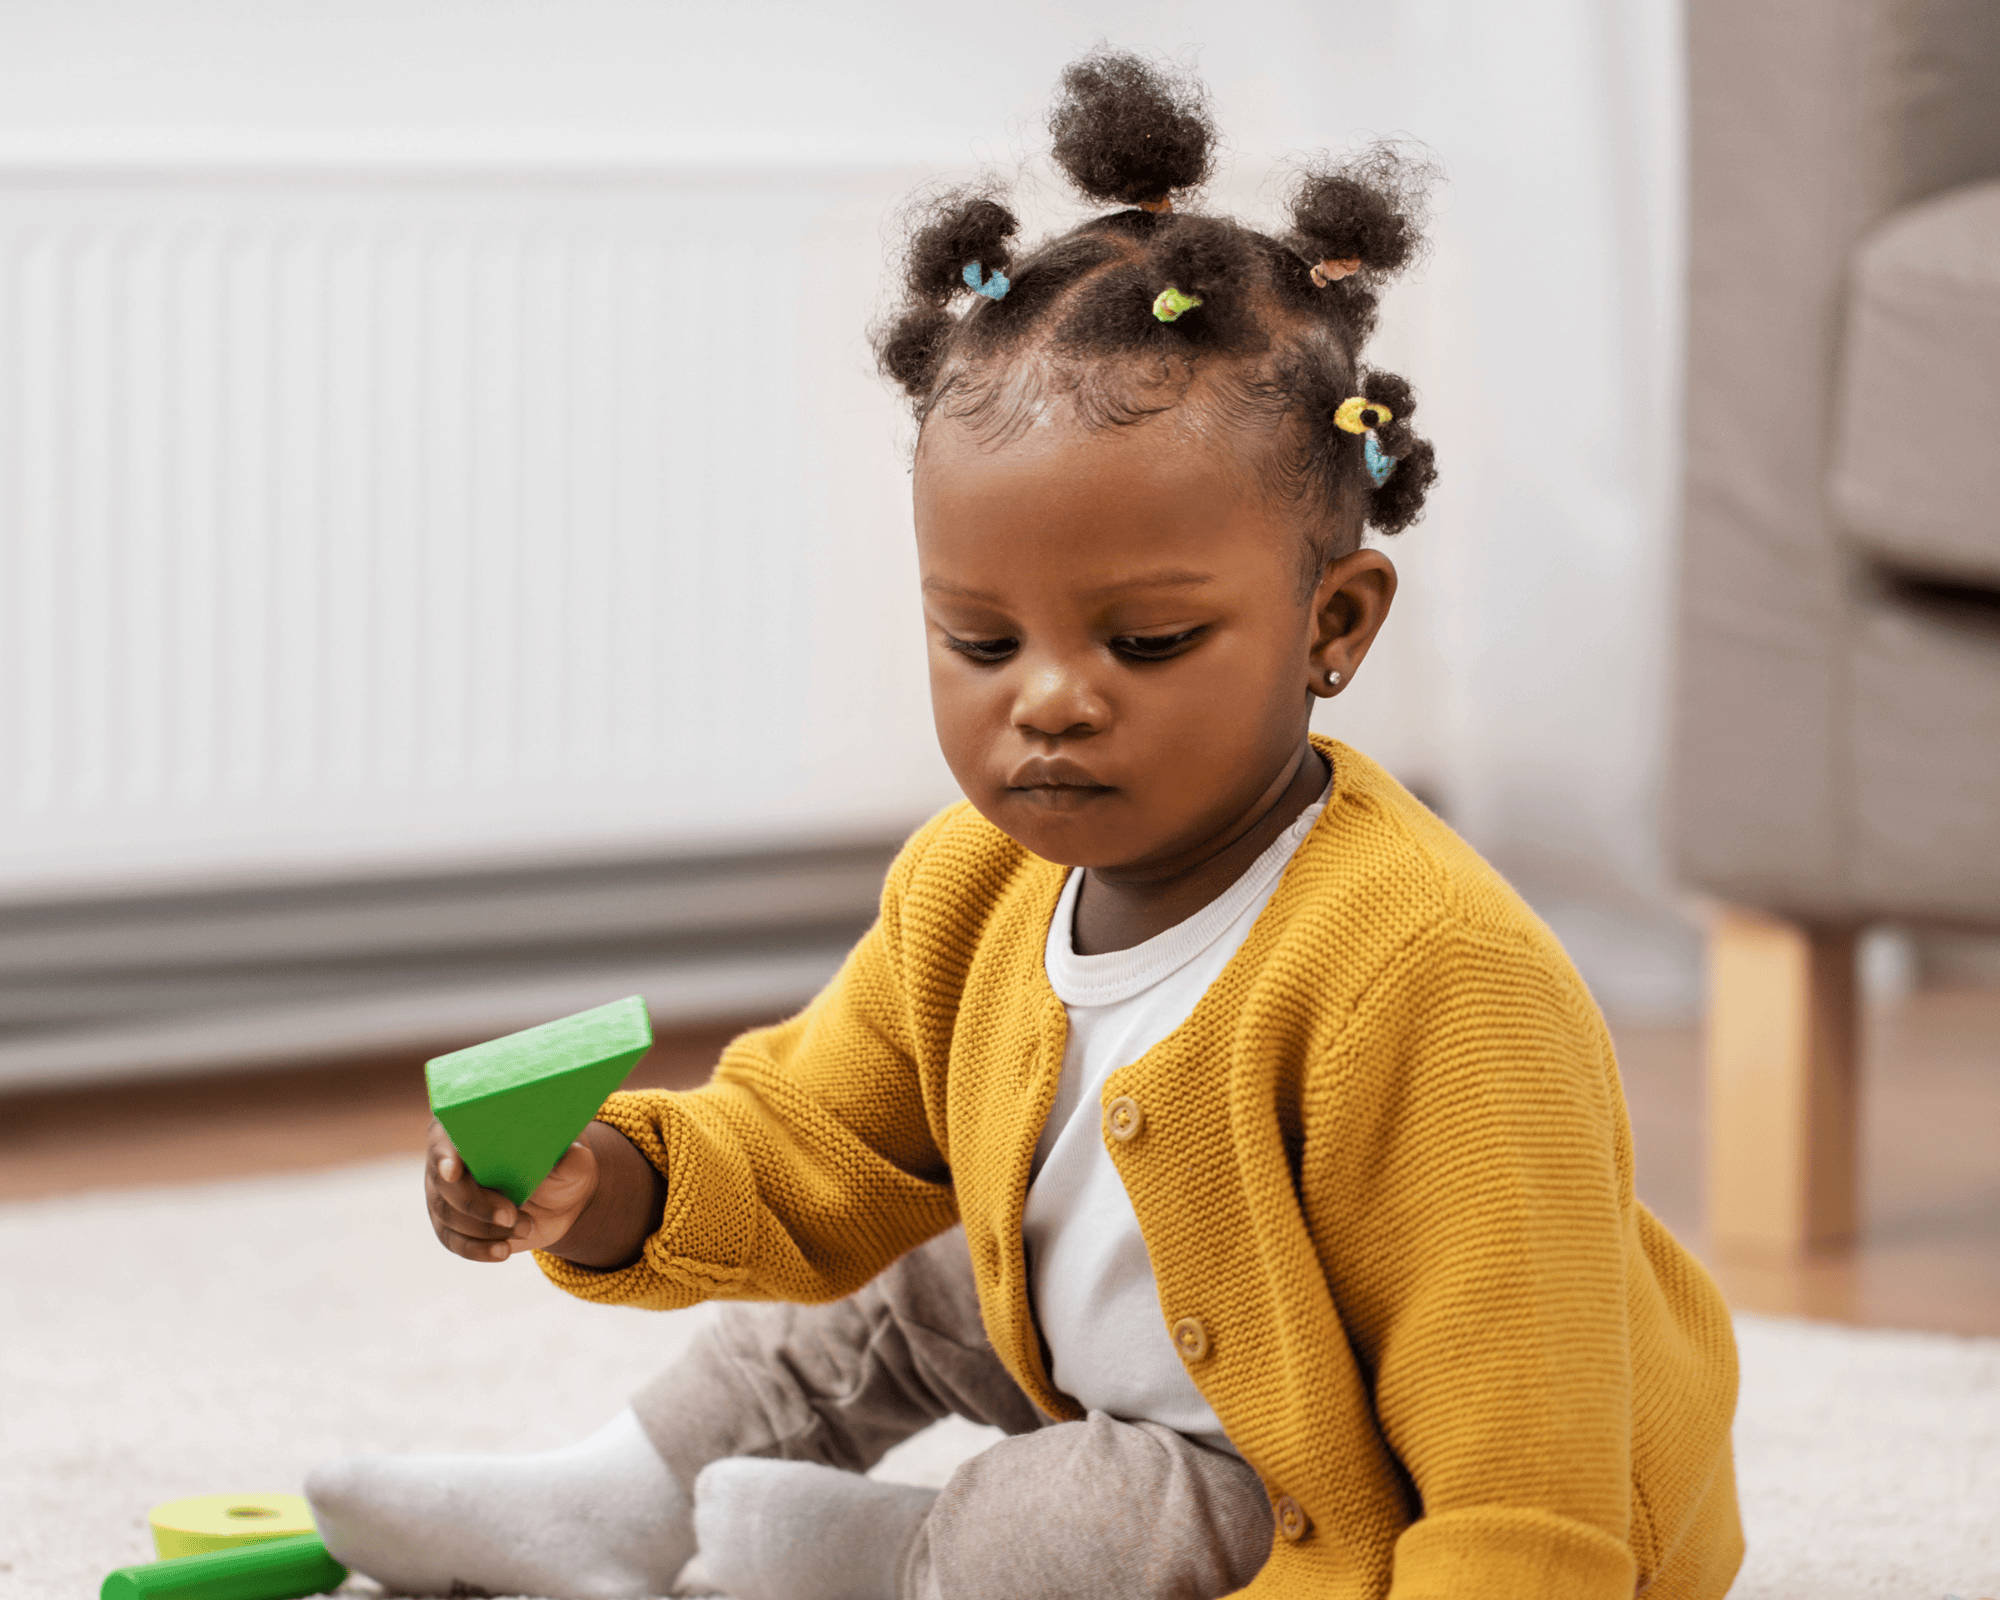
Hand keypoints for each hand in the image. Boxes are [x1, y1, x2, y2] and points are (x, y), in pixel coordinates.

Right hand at [425, 1119, 599, 1262]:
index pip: (444, 1138)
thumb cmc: (559, 1169)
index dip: (444, 1155)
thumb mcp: (572, 1162)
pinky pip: (454, 1241)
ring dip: (485, 1228)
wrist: (557, 1202)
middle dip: (475, 1203)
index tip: (453, 1171)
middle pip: (443, 1184)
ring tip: (525, 1228)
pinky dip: (477, 1249)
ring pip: (448, 1215)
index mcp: (471, 1130)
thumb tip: (572, 1154)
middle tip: (510, 1215)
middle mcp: (448, 1161)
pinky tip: (503, 1251)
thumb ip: (571, 1159)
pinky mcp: (451, 1225)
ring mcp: (445, 1195)